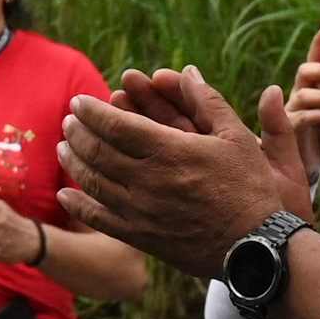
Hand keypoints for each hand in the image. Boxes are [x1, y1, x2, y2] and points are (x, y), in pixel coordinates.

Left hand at [57, 67, 305, 276]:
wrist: (256, 248)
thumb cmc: (250, 188)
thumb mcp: (237, 138)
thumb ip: (209, 102)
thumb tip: (188, 70)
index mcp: (169, 151)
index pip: (115, 124)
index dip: (91, 111)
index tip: (78, 101)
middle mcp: (148, 181)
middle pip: (97, 150)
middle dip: (77, 132)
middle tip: (68, 120)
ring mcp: (142, 212)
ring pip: (93, 182)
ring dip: (73, 161)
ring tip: (63, 147)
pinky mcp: (141, 238)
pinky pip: (100, 220)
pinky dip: (78, 205)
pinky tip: (66, 194)